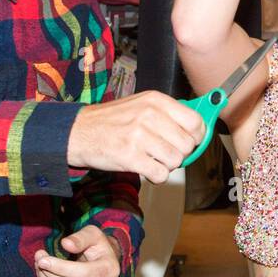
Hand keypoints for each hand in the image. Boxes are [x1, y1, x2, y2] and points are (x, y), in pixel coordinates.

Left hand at [35, 225, 120, 276]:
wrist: (106, 263)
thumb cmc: (96, 246)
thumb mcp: (92, 234)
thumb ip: (80, 238)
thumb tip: (66, 244)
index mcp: (110, 269)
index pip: (81, 273)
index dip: (58, 267)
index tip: (42, 259)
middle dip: (49, 274)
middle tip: (39, 260)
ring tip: (40, 269)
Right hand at [67, 91, 206, 182]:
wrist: (79, 131)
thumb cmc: (113, 120)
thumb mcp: (141, 104)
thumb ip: (169, 113)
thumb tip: (198, 128)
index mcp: (155, 100)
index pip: (195, 122)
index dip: (197, 136)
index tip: (191, 141)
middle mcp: (149, 115)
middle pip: (187, 144)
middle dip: (180, 153)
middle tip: (165, 151)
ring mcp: (139, 136)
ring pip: (176, 160)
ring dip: (167, 165)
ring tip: (152, 158)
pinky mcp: (129, 157)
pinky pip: (161, 174)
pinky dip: (156, 175)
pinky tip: (146, 167)